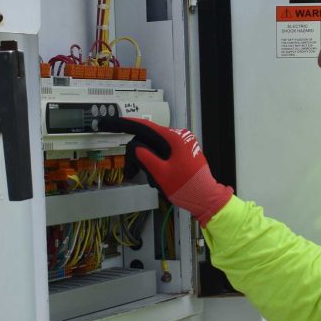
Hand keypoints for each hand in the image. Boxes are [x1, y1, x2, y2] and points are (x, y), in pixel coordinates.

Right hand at [98, 117, 232, 225]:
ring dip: (150, 162)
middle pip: (152, 138)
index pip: (148, 126)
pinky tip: (159, 178)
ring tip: (152, 181)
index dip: (130, 124)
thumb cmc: (184, 186)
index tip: (114, 122)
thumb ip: (146, 158)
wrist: (206, 199)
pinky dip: (159, 163)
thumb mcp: (160, 173)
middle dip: (140, 154)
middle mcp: (181, 137)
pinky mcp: (186, 153)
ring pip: (158, 147)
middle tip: (131, 173)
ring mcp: (185, 145)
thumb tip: (136, 146)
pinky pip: (166, 153)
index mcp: (176, 138)